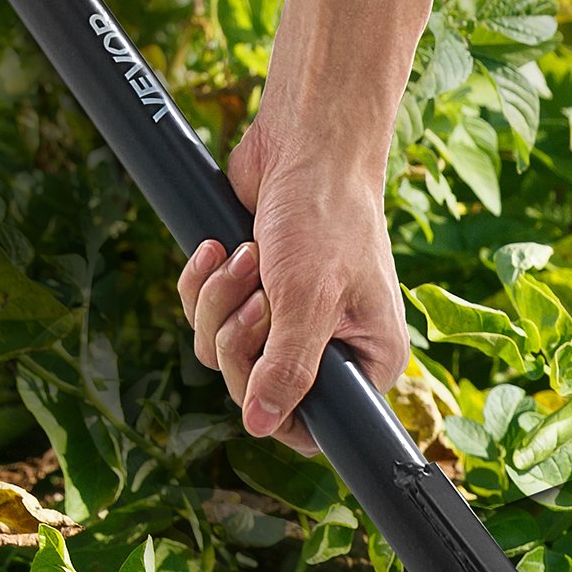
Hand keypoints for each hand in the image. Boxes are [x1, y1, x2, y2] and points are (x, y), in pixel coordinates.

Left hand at [175, 115, 407, 456]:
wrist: (305, 145)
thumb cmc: (328, 217)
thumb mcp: (309, 299)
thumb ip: (287, 368)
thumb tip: (262, 426)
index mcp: (367, 361)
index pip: (315, 422)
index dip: (275, 407)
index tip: (259, 367)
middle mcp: (330, 349)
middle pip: (257, 388)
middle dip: (240, 340)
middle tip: (258, 299)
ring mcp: (287, 322)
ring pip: (223, 352)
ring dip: (219, 303)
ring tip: (243, 257)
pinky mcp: (253, 293)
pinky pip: (207, 317)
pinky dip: (204, 284)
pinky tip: (218, 248)